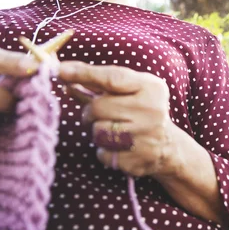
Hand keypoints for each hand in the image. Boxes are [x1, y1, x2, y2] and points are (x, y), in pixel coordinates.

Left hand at [59, 61, 178, 177]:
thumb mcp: (129, 90)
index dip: (84, 73)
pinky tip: (118, 146)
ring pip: (97, 131)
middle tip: (97, 114)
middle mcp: (151, 110)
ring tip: (111, 129)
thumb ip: (98, 83)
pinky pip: (103, 153)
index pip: (113, 77)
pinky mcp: (138, 159)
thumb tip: (63, 73)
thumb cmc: (141, 110)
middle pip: (98, 107)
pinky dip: (104, 151)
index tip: (60, 70)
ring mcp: (146, 136)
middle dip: (90, 111)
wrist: (167, 146)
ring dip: (97, 131)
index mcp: (151, 88)